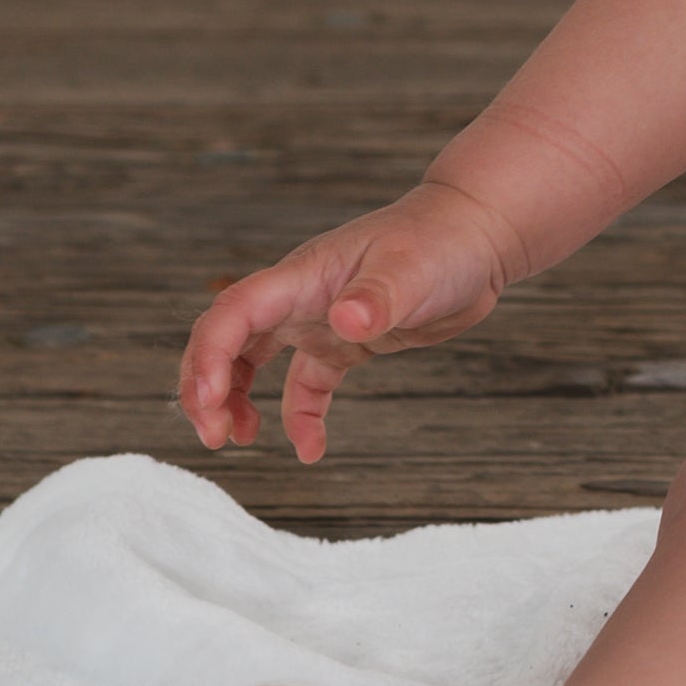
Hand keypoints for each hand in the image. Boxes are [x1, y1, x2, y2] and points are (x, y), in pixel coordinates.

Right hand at [176, 179, 521, 464]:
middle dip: (206, 386)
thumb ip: (376, 296)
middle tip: (212, 435)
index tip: (208, 401)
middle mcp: (300, 298)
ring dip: (236, 400)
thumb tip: (345, 321)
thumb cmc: (442, 240)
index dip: (210, 355)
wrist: (478, 236)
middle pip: (228, 339)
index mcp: (302, 277)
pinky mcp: (346, 343)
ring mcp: (320, 320)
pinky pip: (307, 385)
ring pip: (255, 362)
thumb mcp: (411, 270)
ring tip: (237, 440)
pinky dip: (300, 417)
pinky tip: (310, 448)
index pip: (234, 313)